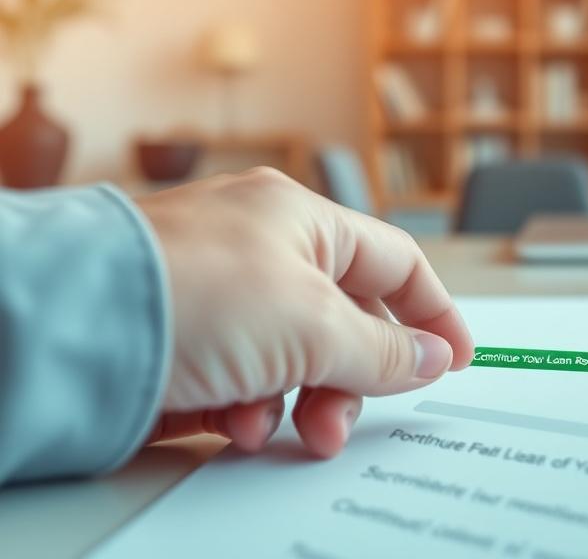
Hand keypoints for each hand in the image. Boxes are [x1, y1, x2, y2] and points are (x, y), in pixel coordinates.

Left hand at [135, 167, 472, 457]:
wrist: (68, 327)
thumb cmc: (187, 293)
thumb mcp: (311, 323)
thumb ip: (382, 348)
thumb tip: (431, 359)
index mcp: (300, 220)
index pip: (393, 261)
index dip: (433, 310)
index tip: (455, 358)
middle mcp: (260, 248)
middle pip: (343, 320)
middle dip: (351, 379)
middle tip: (343, 420)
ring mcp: (218, 293)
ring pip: (293, 357)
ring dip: (298, 401)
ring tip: (279, 430)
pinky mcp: (183, 337)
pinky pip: (241, 378)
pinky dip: (246, 407)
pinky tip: (228, 421)